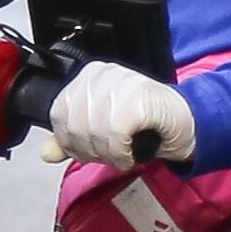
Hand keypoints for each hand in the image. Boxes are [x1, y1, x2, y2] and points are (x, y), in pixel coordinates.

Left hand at [45, 60, 196, 165]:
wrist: (184, 121)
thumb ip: (73, 139)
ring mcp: (121, 83)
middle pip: (74, 124)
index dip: (70, 142)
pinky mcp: (138, 97)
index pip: (59, 114)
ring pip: (93, 131)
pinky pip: (115, 134)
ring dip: (108, 155)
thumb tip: (46, 153)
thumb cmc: (144, 124)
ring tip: (123, 155)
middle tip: (110, 157)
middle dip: (90, 151)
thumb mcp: (102, 131)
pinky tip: (131, 154)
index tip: (90, 152)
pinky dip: (122, 153)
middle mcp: (102, 74)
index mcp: (88, 76)